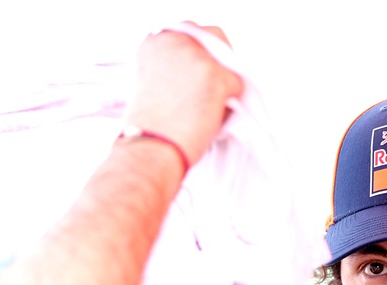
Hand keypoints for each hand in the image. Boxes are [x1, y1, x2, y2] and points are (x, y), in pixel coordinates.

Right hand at [123, 25, 243, 165]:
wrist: (149, 148)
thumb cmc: (149, 126)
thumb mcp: (152, 79)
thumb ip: (174, 65)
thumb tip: (200, 68)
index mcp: (157, 40)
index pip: (192, 34)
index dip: (200, 56)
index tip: (196, 78)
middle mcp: (177, 41)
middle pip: (216, 37)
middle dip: (219, 62)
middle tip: (213, 89)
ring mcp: (197, 57)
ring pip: (229, 65)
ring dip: (223, 87)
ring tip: (203, 111)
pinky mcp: (215, 77)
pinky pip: (237, 86)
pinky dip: (229, 106)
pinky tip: (210, 119)